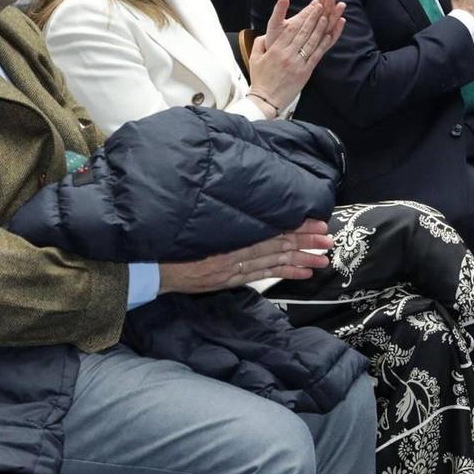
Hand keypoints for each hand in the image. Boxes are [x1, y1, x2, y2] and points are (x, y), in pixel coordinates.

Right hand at [160, 219, 331, 292]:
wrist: (145, 266)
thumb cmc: (165, 237)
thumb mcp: (193, 218)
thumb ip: (220, 210)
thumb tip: (246, 195)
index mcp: (226, 235)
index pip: (269, 231)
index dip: (295, 227)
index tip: (316, 222)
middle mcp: (231, 254)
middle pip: (275, 246)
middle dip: (304, 243)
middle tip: (328, 239)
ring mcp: (230, 269)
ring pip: (272, 262)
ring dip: (299, 260)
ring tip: (323, 259)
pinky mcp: (227, 278)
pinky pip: (260, 275)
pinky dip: (282, 273)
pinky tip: (301, 272)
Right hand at [246, 0, 346, 110]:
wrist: (265, 100)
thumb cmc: (260, 79)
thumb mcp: (254, 58)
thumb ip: (259, 43)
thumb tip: (265, 34)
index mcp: (275, 49)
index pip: (290, 29)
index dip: (302, 17)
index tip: (308, 8)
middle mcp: (287, 54)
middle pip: (302, 33)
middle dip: (312, 18)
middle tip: (321, 6)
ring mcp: (297, 64)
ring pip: (310, 42)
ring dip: (320, 28)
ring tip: (326, 16)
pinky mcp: (304, 73)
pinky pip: (315, 56)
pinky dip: (322, 45)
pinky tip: (328, 36)